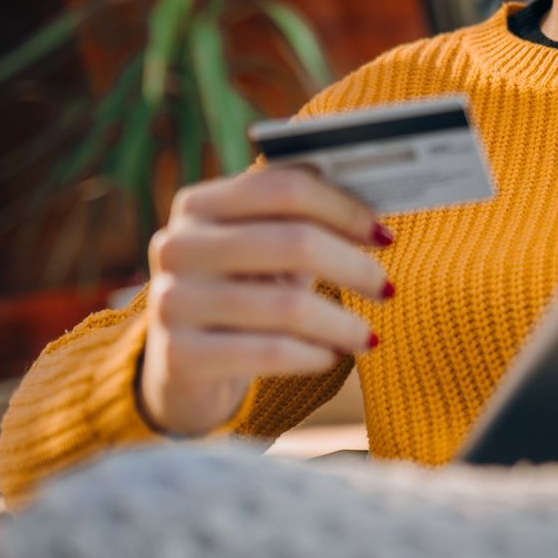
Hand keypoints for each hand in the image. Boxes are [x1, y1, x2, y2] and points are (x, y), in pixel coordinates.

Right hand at [138, 166, 394, 436]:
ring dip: (341, 323)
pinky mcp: (178, 356)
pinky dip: (312, 354)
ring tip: (368, 336)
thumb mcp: (267, 246)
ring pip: (286, 305)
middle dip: (354, 267)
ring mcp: (171, 301)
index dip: (344, 209)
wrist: (184, 369)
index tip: (384, 235)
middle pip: (293, 242)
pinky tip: (331, 357)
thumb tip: (374, 190)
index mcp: (200, 204)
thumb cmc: (243, 292)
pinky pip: (268, 352)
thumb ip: (304, 214)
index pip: (285, 188)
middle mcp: (177, 245)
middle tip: (386, 289)